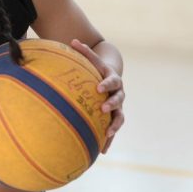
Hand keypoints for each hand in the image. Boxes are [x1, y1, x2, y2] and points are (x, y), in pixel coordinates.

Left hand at [70, 39, 124, 153]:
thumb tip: (72, 41)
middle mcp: (119, 94)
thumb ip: (84, 52)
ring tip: (108, 134)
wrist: (113, 79)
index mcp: (113, 80)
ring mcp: (118, 107)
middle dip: (112, 105)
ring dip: (114, 126)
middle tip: (103, 109)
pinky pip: (113, 130)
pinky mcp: (115, 118)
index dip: (106, 84)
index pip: (111, 81)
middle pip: (118, 100)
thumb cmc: (98, 70)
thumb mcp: (93, 60)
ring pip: (120, 117)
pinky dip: (109, 140)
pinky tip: (102, 151)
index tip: (98, 88)